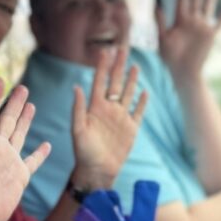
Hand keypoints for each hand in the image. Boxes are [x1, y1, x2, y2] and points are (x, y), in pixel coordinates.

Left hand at [0, 79, 50, 220]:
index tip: (0, 81)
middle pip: (7, 120)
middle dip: (14, 103)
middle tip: (22, 86)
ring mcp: (9, 164)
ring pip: (19, 135)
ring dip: (26, 120)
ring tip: (31, 104)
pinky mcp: (20, 178)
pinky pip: (32, 162)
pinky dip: (39, 154)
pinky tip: (47, 145)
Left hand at [71, 45, 148, 188]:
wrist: (97, 171)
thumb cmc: (83, 152)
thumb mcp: (78, 130)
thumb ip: (78, 109)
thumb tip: (76, 87)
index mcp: (95, 107)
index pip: (99, 82)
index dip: (102, 66)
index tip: (105, 51)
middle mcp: (108, 109)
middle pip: (115, 83)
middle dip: (118, 66)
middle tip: (122, 49)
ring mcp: (121, 118)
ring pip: (127, 94)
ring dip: (131, 79)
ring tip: (134, 65)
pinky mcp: (131, 129)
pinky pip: (138, 112)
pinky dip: (141, 102)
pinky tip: (144, 91)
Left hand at [155, 0, 220, 79]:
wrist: (183, 71)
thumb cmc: (170, 57)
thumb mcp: (163, 39)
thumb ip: (161, 22)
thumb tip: (157, 5)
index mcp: (179, 20)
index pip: (182, 0)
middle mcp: (191, 21)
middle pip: (195, 1)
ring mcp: (202, 27)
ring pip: (207, 8)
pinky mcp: (210, 35)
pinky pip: (220, 22)